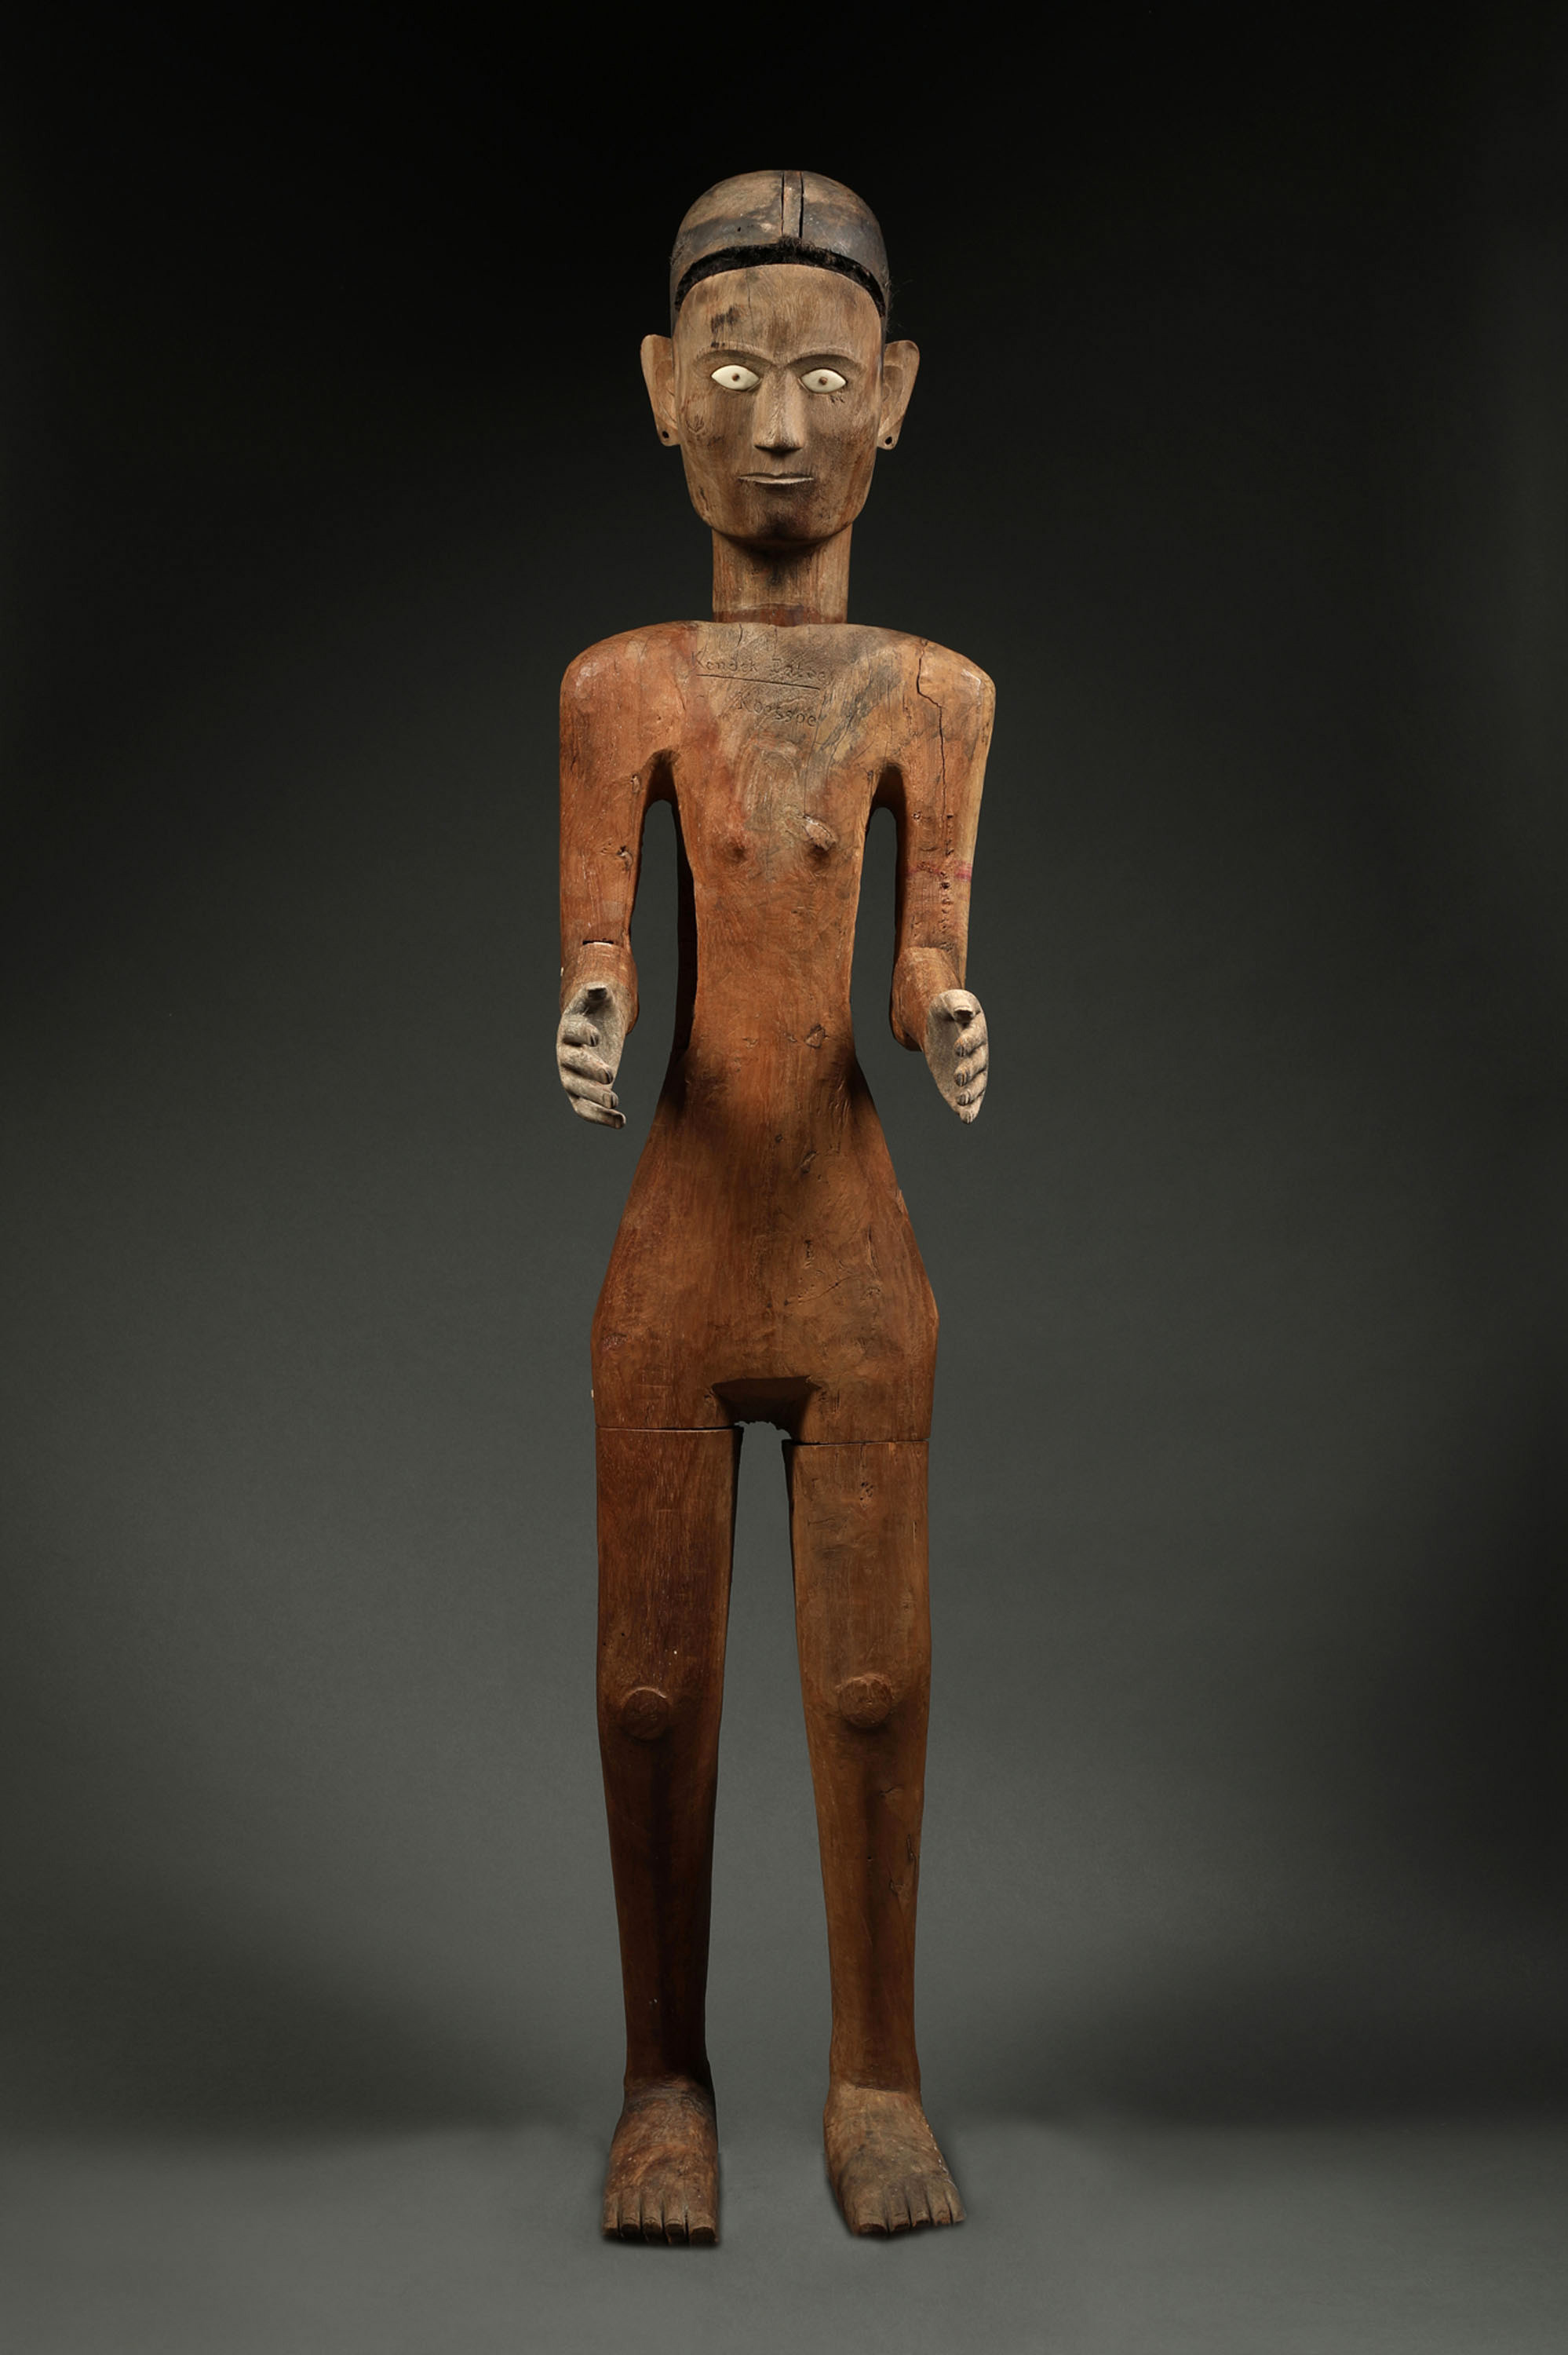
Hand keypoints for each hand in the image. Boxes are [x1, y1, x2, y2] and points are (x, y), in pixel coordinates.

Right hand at [556, 980, 629, 1127]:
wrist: (596, 1031)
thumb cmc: (596, 1013)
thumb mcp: (598, 1000)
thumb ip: (597, 993)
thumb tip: (600, 987)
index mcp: (568, 1030)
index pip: (572, 1033)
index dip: (583, 1034)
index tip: (597, 1037)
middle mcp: (566, 1056)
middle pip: (574, 1064)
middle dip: (590, 1069)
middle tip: (610, 1073)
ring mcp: (571, 1077)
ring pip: (578, 1091)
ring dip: (595, 1098)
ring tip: (615, 1101)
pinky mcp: (580, 1095)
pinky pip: (585, 1110)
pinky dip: (601, 1118)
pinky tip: (621, 1122)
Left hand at [923, 989, 987, 1122]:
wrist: (938, 1028)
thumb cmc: (944, 1011)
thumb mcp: (947, 1001)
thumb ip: (957, 1005)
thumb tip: (965, 1011)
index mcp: (976, 1031)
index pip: (974, 1037)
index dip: (967, 1042)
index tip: (958, 1047)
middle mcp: (979, 1053)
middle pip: (977, 1064)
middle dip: (968, 1070)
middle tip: (958, 1075)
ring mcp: (972, 1072)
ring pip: (976, 1085)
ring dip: (971, 1093)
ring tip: (962, 1100)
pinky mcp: (962, 1086)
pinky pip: (970, 1100)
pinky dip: (969, 1110)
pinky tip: (965, 1119)